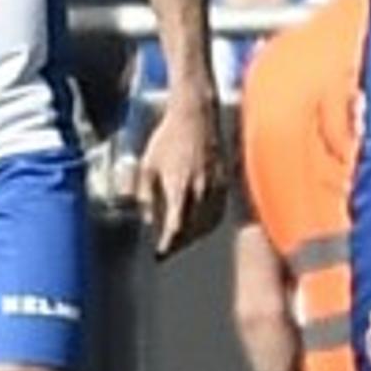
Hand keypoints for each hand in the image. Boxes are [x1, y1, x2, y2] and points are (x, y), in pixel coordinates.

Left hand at [134, 89, 225, 257]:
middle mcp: (201, 190)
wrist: (196, 117)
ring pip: (209, 222)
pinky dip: (209, 222)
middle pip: (193, 229)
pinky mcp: (224, 180)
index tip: (158, 253)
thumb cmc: (168, 138)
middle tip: (166, 250)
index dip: (167, 244)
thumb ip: (145, 194)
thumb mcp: (147, 165)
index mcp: (180, 187)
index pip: (176, 227)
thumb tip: (147, 217)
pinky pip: (219, 210)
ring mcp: (216, 186)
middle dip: (179, 243)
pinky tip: (200, 223)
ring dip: (195, 235)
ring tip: (182, 240)